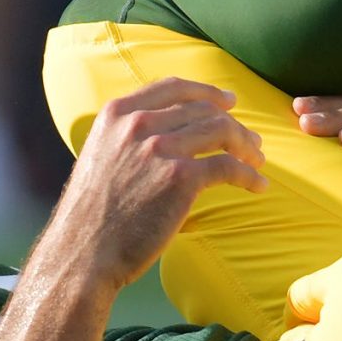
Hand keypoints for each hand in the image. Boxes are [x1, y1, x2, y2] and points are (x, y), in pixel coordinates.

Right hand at [45, 79, 266, 290]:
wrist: (83, 252)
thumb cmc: (91, 215)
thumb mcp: (100, 156)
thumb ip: (128, 138)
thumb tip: (165, 133)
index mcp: (118, 113)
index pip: (174, 87)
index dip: (207, 91)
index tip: (228, 101)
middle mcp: (139, 124)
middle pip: (203, 110)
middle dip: (234, 123)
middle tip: (251, 140)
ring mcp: (161, 149)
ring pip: (222, 131)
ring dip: (247, 145)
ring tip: (258, 160)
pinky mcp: (181, 178)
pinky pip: (229, 167)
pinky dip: (250, 175)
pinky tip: (258, 185)